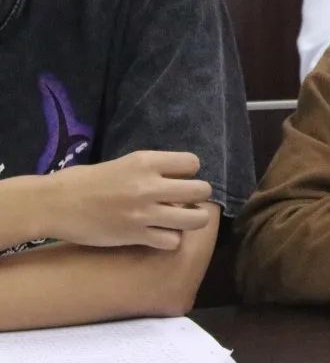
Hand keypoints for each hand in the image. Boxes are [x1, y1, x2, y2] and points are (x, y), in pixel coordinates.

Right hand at [45, 151, 212, 249]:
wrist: (54, 204)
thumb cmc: (85, 181)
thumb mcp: (123, 164)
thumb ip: (150, 170)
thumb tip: (176, 177)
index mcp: (145, 161)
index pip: (192, 162)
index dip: (190, 172)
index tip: (180, 179)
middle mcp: (149, 185)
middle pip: (201, 190)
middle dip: (199, 197)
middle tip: (187, 202)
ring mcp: (144, 212)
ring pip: (194, 220)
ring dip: (192, 221)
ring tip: (182, 221)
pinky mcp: (135, 235)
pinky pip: (172, 241)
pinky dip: (171, 240)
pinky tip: (161, 236)